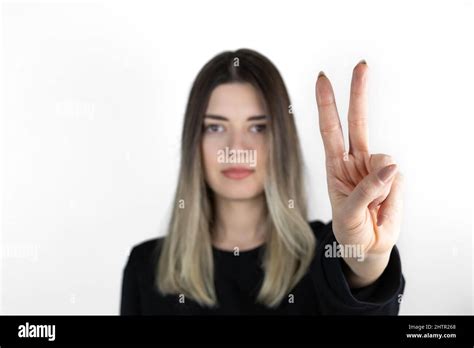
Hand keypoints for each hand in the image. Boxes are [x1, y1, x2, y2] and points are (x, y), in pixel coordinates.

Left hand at [315, 60, 403, 286]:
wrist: (368, 247)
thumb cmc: (350, 230)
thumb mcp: (348, 214)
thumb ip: (366, 191)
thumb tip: (391, 167)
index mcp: (335, 166)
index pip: (330, 130)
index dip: (327, 105)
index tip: (323, 79)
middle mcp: (355, 162)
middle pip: (357, 122)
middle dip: (358, 94)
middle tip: (361, 64)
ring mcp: (375, 169)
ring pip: (384, 158)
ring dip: (380, 184)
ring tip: (373, 205)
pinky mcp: (394, 178)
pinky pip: (396, 177)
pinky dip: (392, 192)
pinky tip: (384, 204)